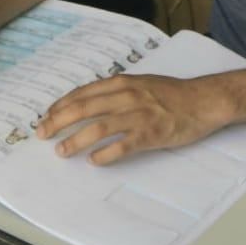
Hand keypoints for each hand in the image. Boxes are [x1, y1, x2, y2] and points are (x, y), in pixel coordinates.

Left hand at [35, 74, 225, 165]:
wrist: (203, 101)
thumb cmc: (171, 94)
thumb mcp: (140, 83)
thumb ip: (116, 91)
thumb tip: (90, 102)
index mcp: (122, 83)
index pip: (82, 93)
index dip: (61, 106)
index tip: (46, 117)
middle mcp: (126, 96)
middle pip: (83, 109)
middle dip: (58, 122)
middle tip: (42, 134)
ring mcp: (138, 115)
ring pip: (99, 127)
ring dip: (76, 140)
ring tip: (62, 152)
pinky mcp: (151, 134)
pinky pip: (122, 146)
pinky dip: (105, 154)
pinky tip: (94, 161)